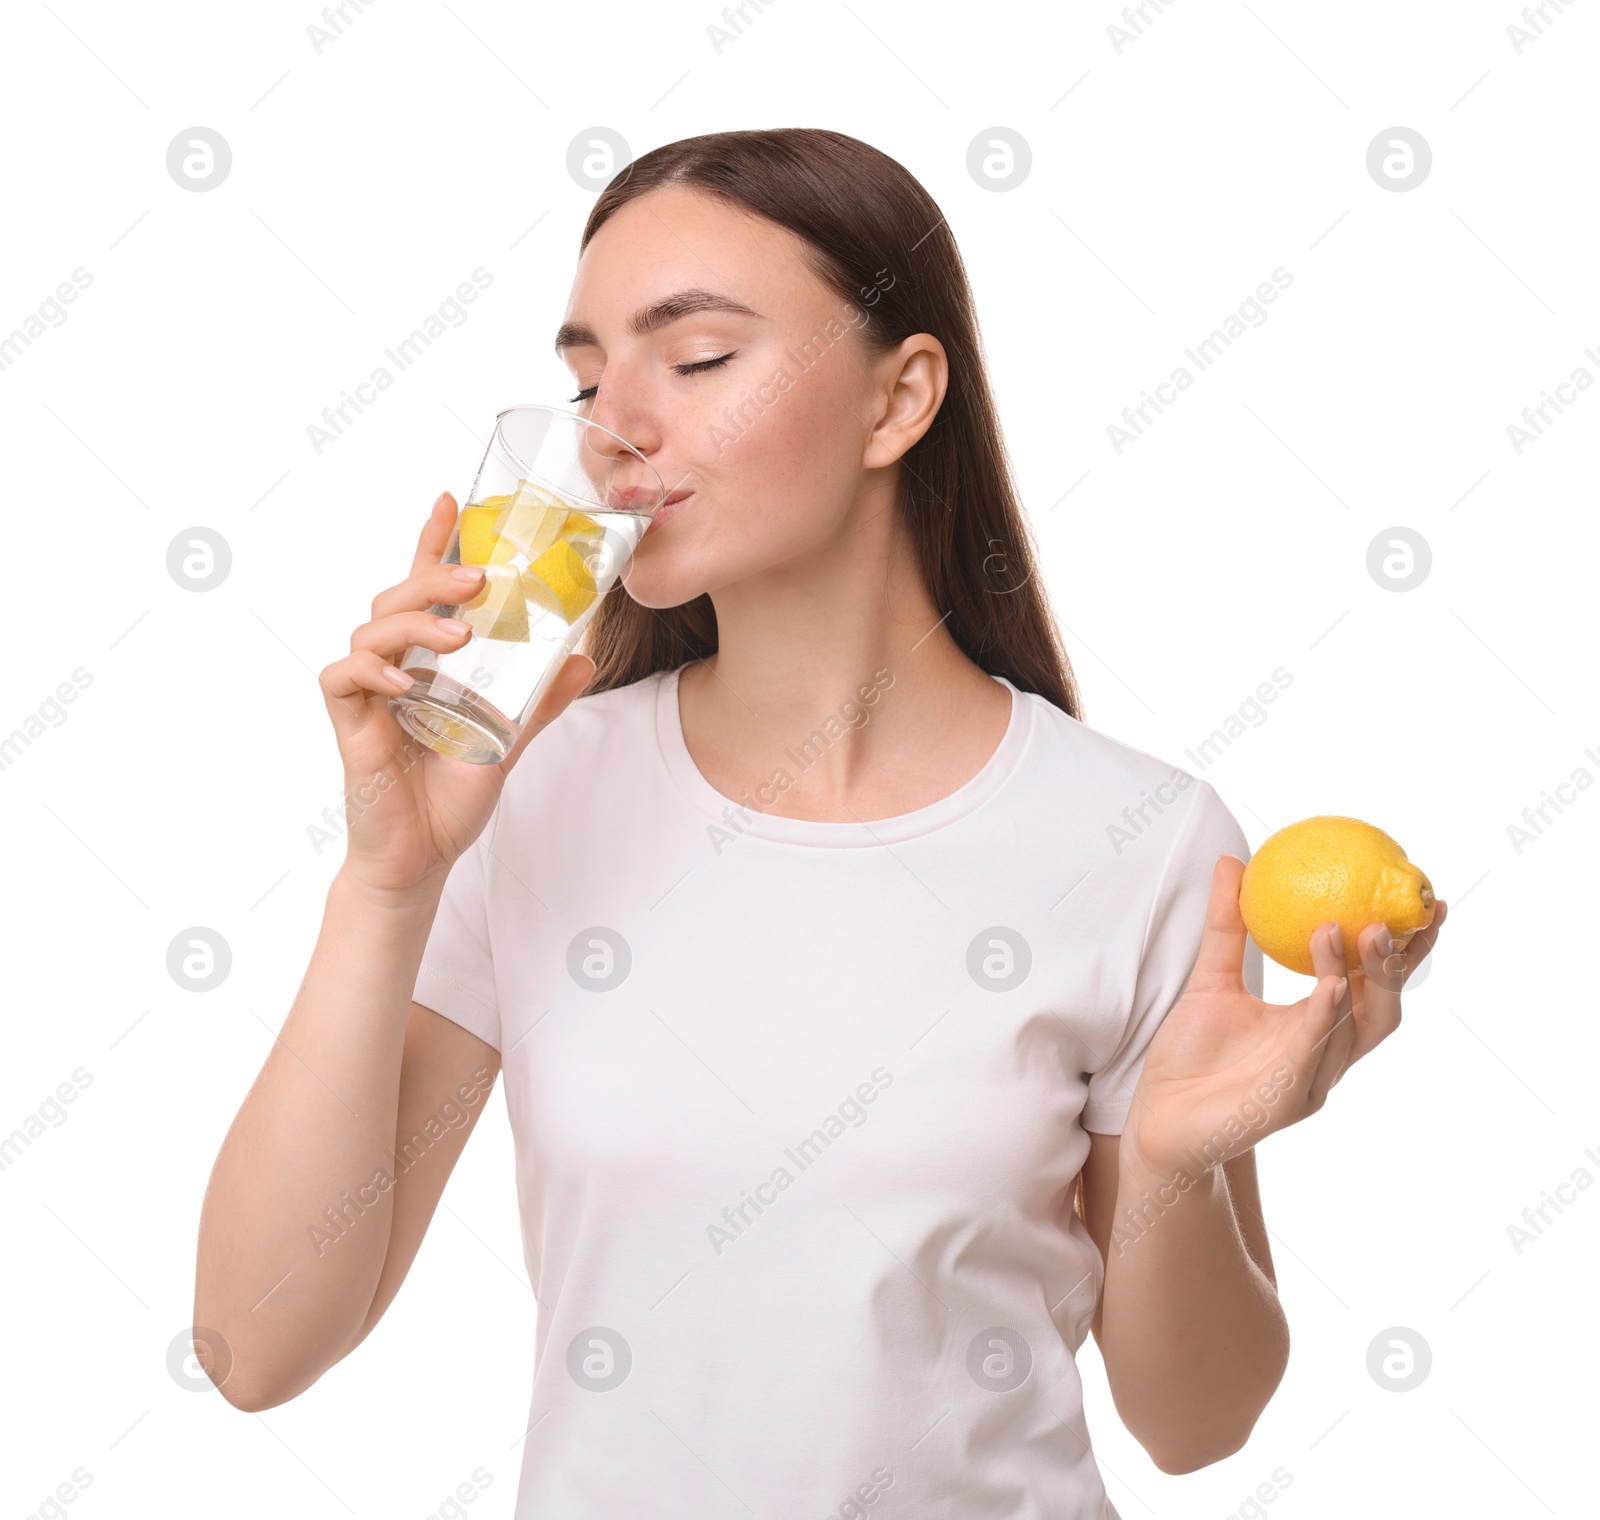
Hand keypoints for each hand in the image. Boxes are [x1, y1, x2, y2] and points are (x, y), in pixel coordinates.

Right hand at [316, 491, 594, 899]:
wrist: (422, 857)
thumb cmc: (451, 796)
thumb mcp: (508, 738)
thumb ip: (539, 697)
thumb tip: (583, 655)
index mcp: (427, 662)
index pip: (425, 590)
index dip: (433, 544)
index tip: (451, 500)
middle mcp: (394, 668)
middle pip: (398, 598)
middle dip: (433, 577)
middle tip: (477, 577)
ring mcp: (369, 696)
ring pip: (371, 630)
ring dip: (414, 623)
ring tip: (459, 637)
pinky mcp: (350, 727)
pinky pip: (342, 679)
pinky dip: (370, 672)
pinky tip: (402, 683)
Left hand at [1119, 854, 1447, 1186]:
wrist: (1158, 1119)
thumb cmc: (1191, 1056)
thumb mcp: (1209, 979)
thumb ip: (1226, 925)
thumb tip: (1233, 860)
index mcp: (1318, 1028)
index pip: (1375, 985)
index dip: (1407, 950)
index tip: (1428, 902)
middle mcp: (1325, 1057)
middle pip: (1382, 1010)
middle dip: (1397, 965)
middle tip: (1394, 915)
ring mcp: (1309, 1083)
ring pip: (1352, 1031)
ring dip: (1360, 980)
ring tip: (1356, 931)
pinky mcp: (1283, 1105)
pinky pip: (1309, 1056)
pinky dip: (1324, 1019)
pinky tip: (1330, 985)